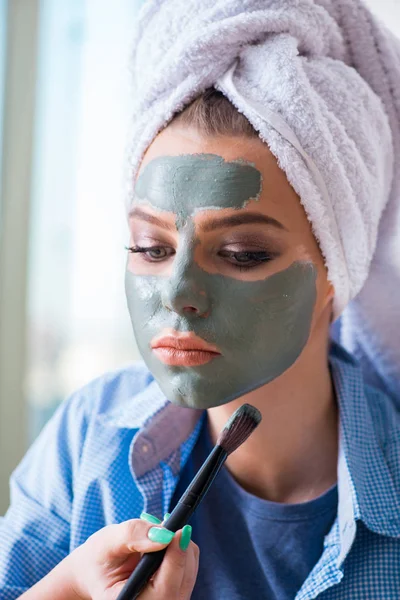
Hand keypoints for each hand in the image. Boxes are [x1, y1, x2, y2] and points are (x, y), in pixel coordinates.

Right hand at [66, 514, 198, 599]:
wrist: (95, 570)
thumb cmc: (98, 559)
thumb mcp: (107, 543)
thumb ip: (133, 535)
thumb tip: (165, 534)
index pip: (164, 588)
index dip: (175, 558)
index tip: (179, 531)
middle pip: (182, 579)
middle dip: (179, 547)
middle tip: (170, 522)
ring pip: (189, 571)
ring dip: (181, 546)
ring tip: (159, 532)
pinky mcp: (172, 592)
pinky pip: (188, 568)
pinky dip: (180, 549)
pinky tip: (164, 541)